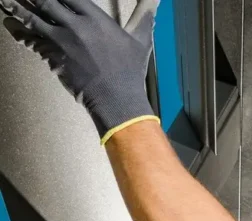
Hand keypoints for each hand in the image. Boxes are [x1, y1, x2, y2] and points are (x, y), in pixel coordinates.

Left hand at [0, 0, 159, 143]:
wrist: (117, 99)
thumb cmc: (129, 72)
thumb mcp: (139, 40)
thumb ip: (144, 15)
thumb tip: (155, 1)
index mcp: (96, 19)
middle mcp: (75, 26)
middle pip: (46, 2)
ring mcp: (61, 42)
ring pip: (32, 18)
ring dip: (17, 8)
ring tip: (7, 1)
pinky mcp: (52, 57)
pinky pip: (30, 40)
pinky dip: (18, 31)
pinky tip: (11, 24)